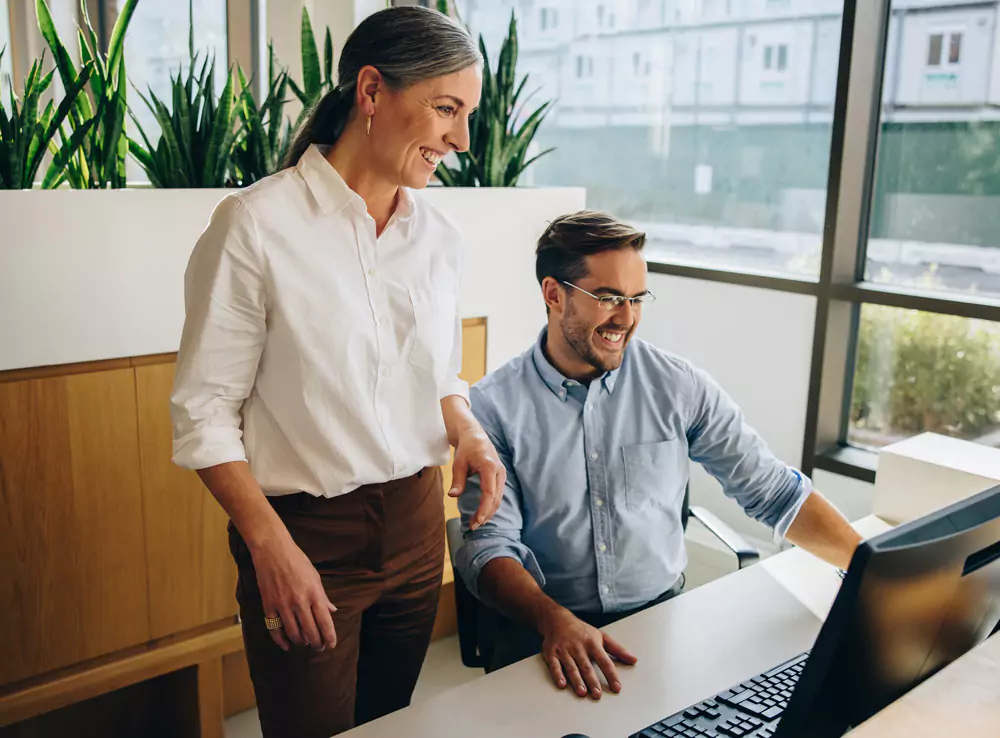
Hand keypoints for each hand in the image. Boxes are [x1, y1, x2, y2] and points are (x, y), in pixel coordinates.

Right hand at [249, 534, 337, 652]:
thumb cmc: (297, 561)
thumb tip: (332, 610)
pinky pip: (274, 629)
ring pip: (294, 633)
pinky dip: (281, 640)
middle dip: (316, 643)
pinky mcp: (269, 606)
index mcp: (314, 593)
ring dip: (301, 642)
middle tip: (319, 647)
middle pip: (310, 632)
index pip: (325, 622)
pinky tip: (286, 645)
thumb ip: (323, 596)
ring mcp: (283, 605)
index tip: (331, 645)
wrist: (273, 550)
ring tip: (305, 643)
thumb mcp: (315, 576)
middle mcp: (300, 601)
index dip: (329, 637)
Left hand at [449, 429, 505, 529]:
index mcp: (490, 467)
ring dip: (489, 512)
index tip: (476, 521)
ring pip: (498, 498)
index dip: (483, 509)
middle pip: (496, 499)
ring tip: (476, 523)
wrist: (475, 436)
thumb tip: (453, 495)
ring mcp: (502, 474)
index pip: (489, 493)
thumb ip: (458, 480)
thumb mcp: (459, 463)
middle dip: (486, 514)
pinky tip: (482, 513)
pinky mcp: (500, 477)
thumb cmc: (466, 448)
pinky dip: (491, 505)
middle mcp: (499, 471)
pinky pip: (498, 494)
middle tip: (473, 526)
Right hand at [538, 608, 637, 699]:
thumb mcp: (602, 636)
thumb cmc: (582, 631)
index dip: (611, 675)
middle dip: (592, 681)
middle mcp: (578, 647)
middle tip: (597, 694)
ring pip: (571, 667)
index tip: (617, 687)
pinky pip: (554, 665)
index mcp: (593, 643)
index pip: (604, 661)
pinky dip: (558, 674)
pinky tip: (562, 684)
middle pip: (586, 666)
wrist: (557, 619)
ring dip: (576, 680)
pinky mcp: (551, 653)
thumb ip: (618, 650)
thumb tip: (634, 660)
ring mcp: (564, 650)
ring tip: (582, 692)